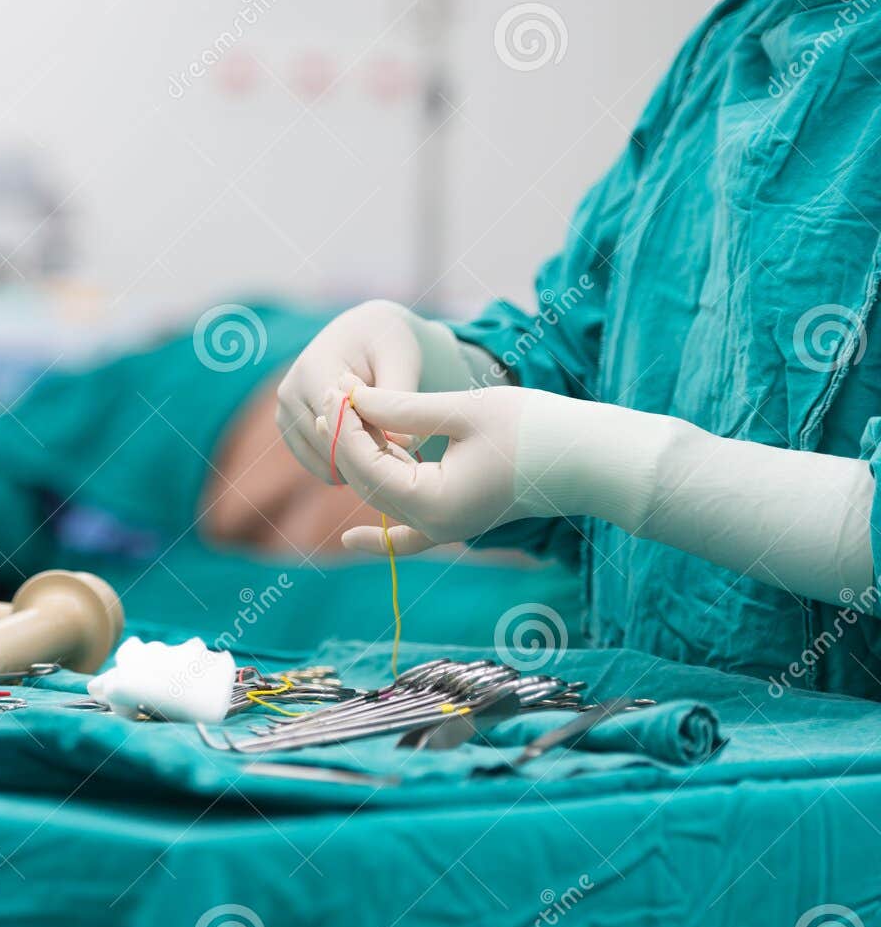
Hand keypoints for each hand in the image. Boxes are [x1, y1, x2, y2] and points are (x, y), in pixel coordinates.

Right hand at [275, 301, 430, 482]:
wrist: (364, 333)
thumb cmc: (386, 343)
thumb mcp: (400, 361)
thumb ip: (400, 401)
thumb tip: (402, 445)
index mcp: (312, 370)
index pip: (337, 425)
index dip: (373, 444)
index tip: (405, 449)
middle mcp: (289, 392)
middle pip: (327, 446)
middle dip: (365, 457)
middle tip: (401, 460)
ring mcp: (283, 411)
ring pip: (320, 461)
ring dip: (354, 466)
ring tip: (388, 456)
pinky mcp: (287, 426)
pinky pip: (316, 462)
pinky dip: (343, 466)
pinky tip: (371, 455)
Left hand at [327, 383, 879, 614]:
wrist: (596, 460)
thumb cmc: (540, 429)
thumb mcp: (464, 411)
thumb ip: (403, 409)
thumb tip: (349, 398)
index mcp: (434, 503)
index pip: (369, 463)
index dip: (346, 424)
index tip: (332, 387)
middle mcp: (436, 526)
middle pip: (370, 483)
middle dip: (348, 441)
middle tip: (329, 396)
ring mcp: (448, 530)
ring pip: (386, 499)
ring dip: (362, 464)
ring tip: (337, 422)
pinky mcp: (460, 523)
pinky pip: (413, 537)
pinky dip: (384, 538)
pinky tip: (350, 539)